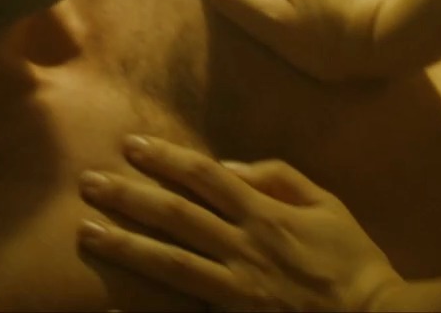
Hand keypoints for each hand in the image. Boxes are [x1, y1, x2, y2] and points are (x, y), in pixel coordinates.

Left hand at [77, 135, 404, 311]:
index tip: (130, 144)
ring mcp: (236, 290)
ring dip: (125, 246)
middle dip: (128, 197)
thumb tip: (230, 166)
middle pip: (175, 217)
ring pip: (170, 264)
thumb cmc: (353, 261)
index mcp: (265, 215)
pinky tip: (113, 304)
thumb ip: (279, 178)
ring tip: (86, 233)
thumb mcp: (327, 205)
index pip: (204, 177)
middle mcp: (244, 249)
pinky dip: (147, 310)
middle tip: (86, 182)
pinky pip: (182, 311)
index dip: (164, 159)